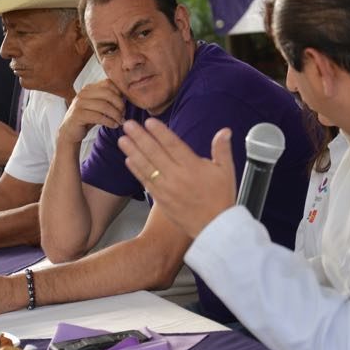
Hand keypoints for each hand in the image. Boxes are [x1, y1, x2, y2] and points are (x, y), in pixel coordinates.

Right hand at [58, 80, 125, 145]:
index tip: (123, 105)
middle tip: (123, 114)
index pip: (108, 83)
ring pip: (104, 106)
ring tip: (120, 121)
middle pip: (108, 93)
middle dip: (119, 104)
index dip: (119, 93)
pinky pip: (98, 117)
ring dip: (115, 115)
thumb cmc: (88, 118)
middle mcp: (83, 93)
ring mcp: (79, 104)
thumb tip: (126, 96)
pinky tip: (114, 125)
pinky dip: (109, 121)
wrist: (70, 131)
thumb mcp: (98, 106)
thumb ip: (108, 99)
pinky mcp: (78, 115)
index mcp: (89, 88)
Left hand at [117, 118, 235, 238]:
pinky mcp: (161, 199)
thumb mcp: (227, 171)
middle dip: (140, 137)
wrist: (214, 227)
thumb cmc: (221, 198)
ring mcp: (167, 188)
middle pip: (155, 152)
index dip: (160, 132)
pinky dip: (136, 170)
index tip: (149, 122)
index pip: (173, 145)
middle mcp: (177, 176)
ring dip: (133, 152)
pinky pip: (146, 182)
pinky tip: (129, 160)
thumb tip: (224, 131)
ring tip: (122, 140)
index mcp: (193, 167)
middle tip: (128, 125)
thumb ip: (222, 149)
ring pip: (146, 166)